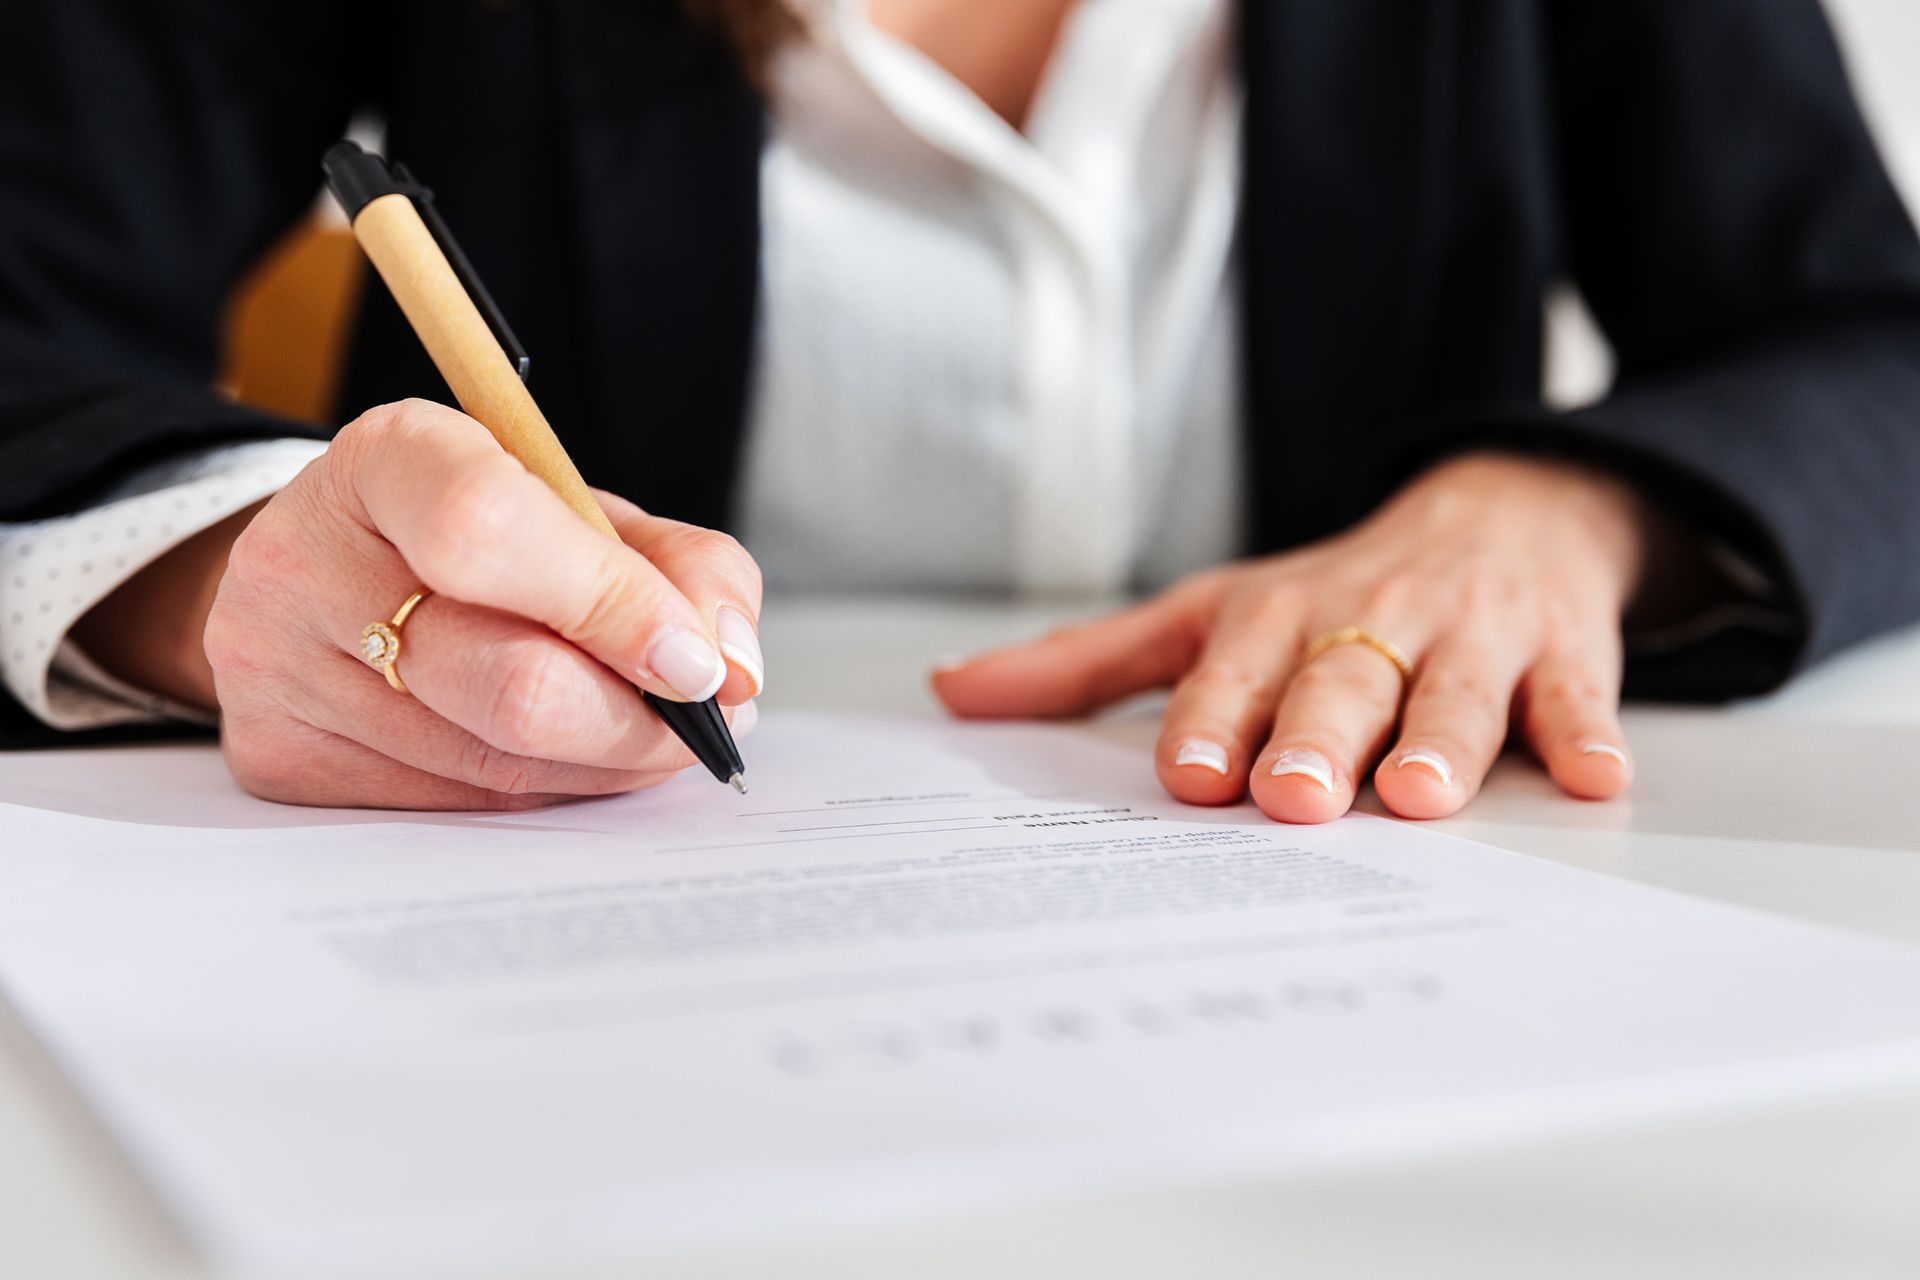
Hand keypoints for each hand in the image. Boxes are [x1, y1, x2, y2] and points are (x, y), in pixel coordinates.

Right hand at [78, 400, 763, 808]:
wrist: (332, 577)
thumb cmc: (486, 539)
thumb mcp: (588, 513)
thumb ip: (684, 568)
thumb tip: (734, 668)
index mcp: (388, 459)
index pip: (489, 530)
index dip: (613, 605)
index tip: (697, 661)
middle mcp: (307, 560)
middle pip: (506, 680)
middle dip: (635, 718)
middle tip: (694, 718)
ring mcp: (279, 669)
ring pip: (495, 764)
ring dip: (604, 763)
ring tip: (641, 729)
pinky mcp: (282, 760)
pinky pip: (459, 808)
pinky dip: (542, 792)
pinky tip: (562, 756)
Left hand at [933, 453, 1658, 821]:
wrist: (1502, 511)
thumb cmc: (1335, 590)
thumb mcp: (1208, 613)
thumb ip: (1088, 664)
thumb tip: (952, 693)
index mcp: (1277, 618)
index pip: (1236, 671)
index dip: (1213, 720)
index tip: (1188, 774)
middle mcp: (1368, 621)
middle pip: (1339, 681)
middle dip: (1315, 735)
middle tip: (1294, 794)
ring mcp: (1468, 634)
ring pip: (1453, 690)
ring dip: (1438, 739)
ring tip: (1418, 795)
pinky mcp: (1559, 652)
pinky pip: (1573, 695)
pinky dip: (1583, 734)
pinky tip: (1590, 777)